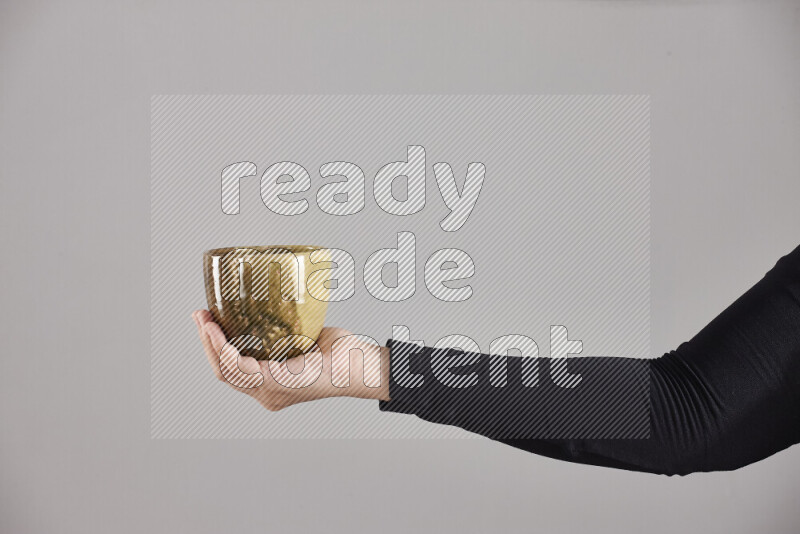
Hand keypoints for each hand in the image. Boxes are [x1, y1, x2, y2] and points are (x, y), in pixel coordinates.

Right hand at [192, 310, 389, 410]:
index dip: (213, 346)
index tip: (206, 319)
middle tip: (200, 314)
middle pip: (223, 371)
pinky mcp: (279, 385)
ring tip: (205, 319)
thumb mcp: (305, 336)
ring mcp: (271, 392)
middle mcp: (267, 394)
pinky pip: (242, 369)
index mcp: (270, 385)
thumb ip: (287, 327)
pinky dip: (225, 350)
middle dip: (205, 342)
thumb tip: (274, 300)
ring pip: (227, 372)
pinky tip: (218, 332)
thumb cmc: (341, 353)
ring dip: (210, 343)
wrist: (362, 364)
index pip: (231, 370)